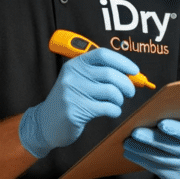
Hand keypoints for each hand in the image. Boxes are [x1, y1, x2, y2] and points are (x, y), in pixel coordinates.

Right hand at [19, 48, 137, 157]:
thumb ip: (101, 74)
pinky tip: (112, 112)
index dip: (122, 61)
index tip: (134, 71)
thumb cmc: (71, 101)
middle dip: (127, 84)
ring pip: (111, 92)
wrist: (45, 123)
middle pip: (110, 74)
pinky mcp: (75, 110)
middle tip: (130, 92)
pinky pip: (107, 108)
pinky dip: (115, 110)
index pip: (103, 55)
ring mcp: (72, 92)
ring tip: (117, 103)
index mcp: (75, 64)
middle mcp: (72, 76)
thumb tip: (131, 75)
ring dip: (120, 99)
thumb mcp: (80, 81)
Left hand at [123, 102, 179, 178]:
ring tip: (128, 142)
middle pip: (172, 148)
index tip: (161, 123)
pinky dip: (141, 160)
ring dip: (142, 151)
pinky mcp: (174, 177)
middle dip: (152, 140)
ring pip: (161, 159)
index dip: (176, 130)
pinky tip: (130, 152)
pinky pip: (156, 169)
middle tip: (135, 132)